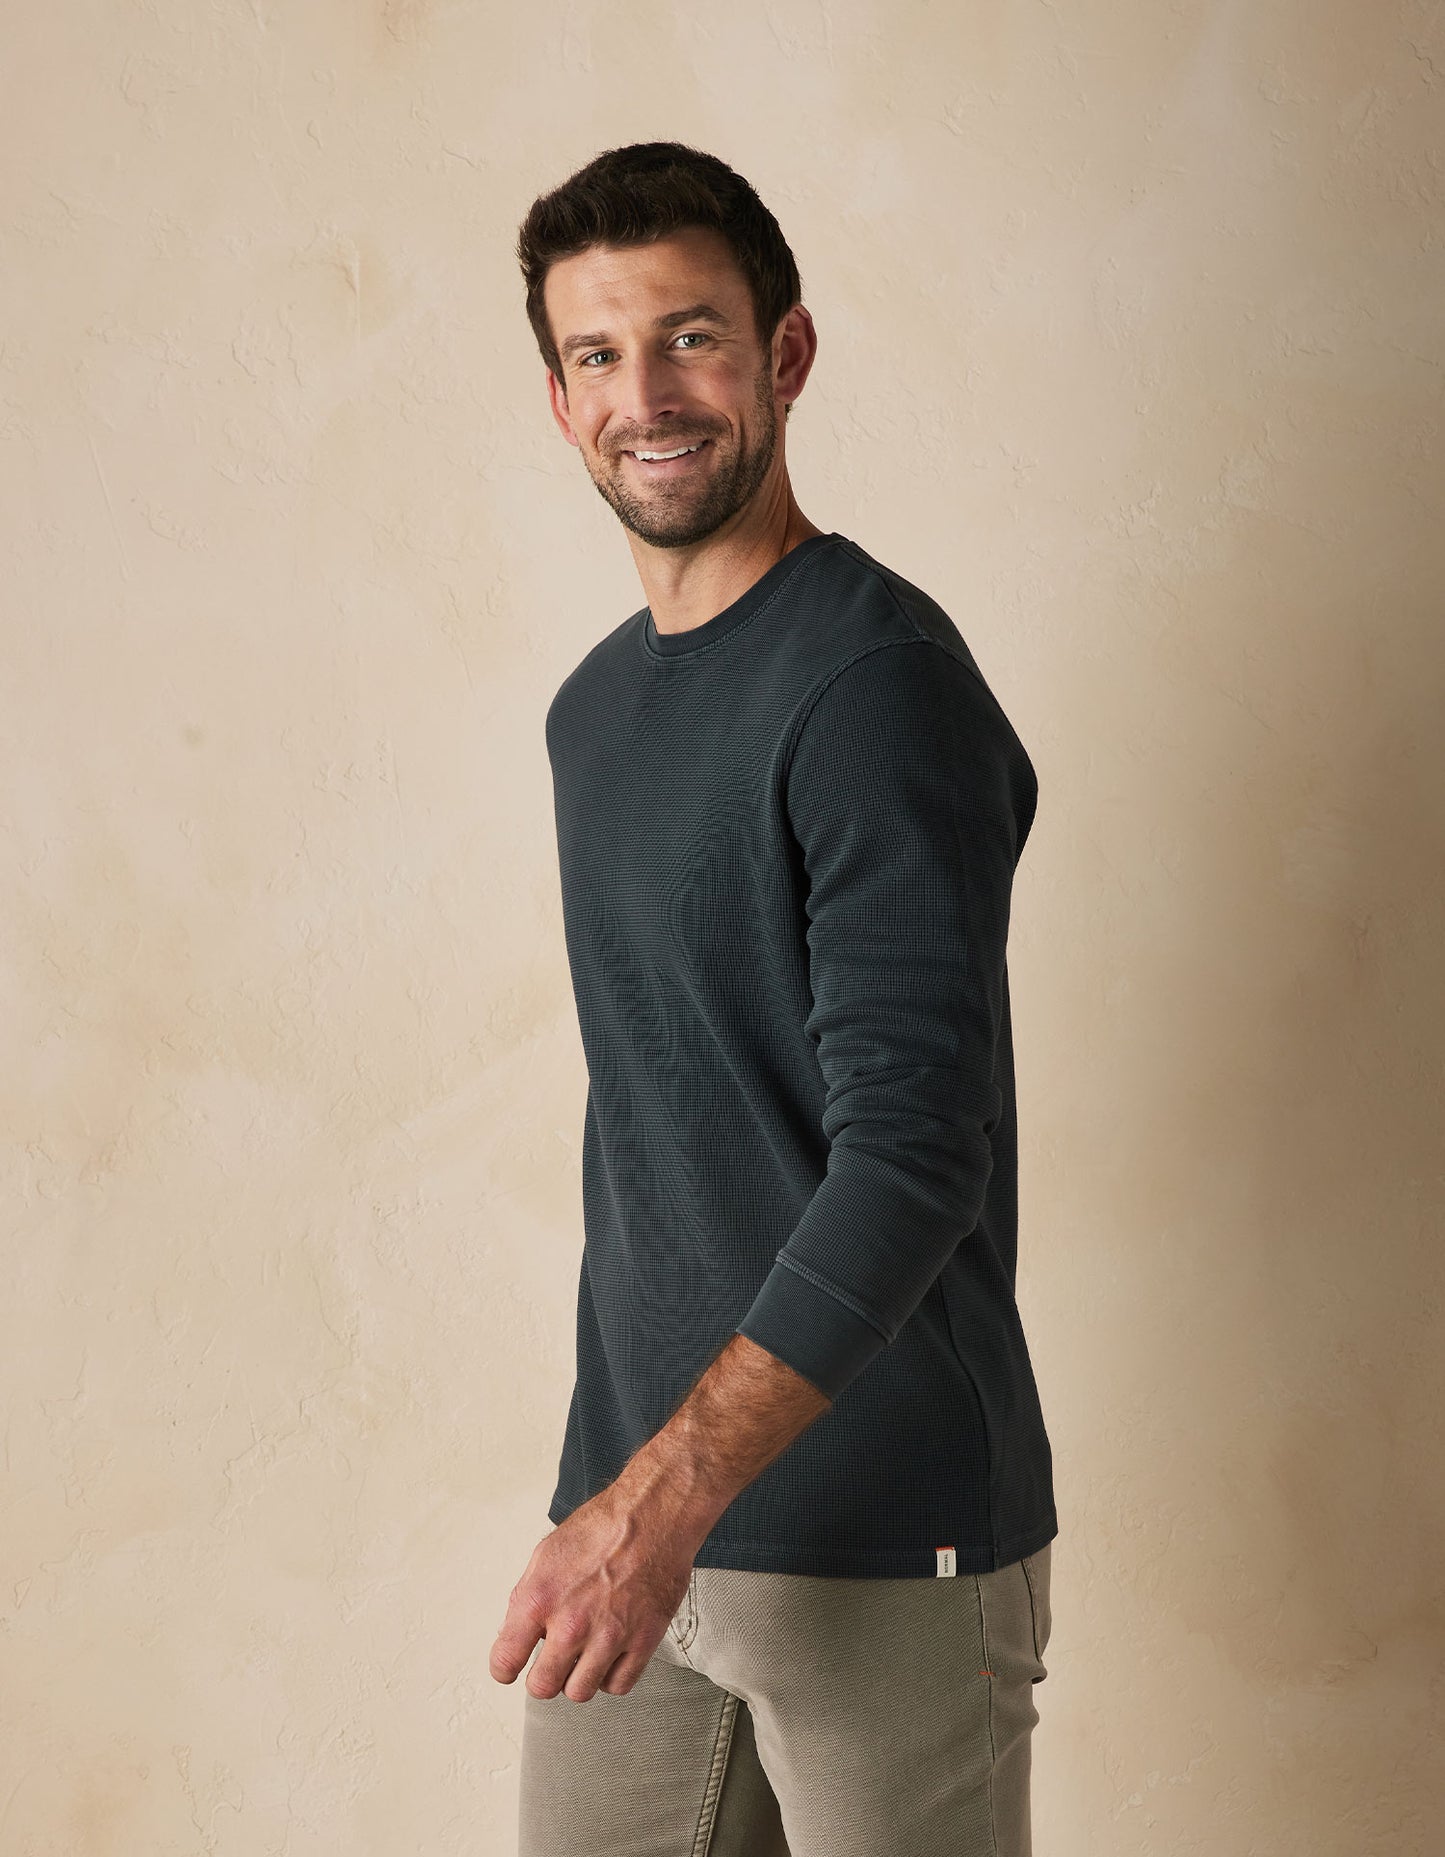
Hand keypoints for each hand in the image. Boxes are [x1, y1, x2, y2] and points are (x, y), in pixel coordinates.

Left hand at [489, 1481, 705, 1702]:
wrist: (653, 1515)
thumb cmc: (602, 1527)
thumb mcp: (546, 1553)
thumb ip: (526, 1598)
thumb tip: (515, 1633)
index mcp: (539, 1599)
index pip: (504, 1662)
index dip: (506, 1667)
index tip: (512, 1667)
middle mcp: (571, 1624)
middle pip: (542, 1687)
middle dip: (543, 1677)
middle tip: (552, 1662)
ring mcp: (609, 1636)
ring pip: (579, 1693)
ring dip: (577, 1678)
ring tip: (583, 1656)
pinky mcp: (643, 1641)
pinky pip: (618, 1685)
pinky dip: (611, 1676)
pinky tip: (610, 1655)